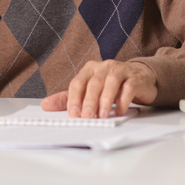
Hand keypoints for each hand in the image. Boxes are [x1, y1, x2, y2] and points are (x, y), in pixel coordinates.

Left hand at [40, 60, 157, 117]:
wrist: (139, 77)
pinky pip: (128, 87)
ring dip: (105, 100)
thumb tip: (45, 105)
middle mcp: (104, 67)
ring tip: (102, 116)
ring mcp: (120, 70)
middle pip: (94, 82)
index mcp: (90, 69)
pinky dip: (123, 100)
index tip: (73, 114)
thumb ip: (67, 98)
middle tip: (86, 117)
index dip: (74, 98)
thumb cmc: (110, 85)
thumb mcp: (88, 91)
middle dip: (89, 101)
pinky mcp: (135, 78)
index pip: (78, 82)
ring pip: (111, 82)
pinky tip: (118, 112)